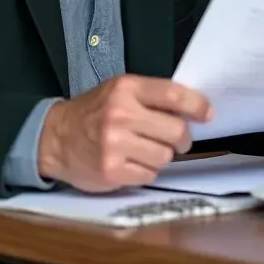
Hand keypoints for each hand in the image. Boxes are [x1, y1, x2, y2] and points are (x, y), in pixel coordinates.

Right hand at [37, 75, 212, 191]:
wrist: (56, 138)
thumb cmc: (94, 112)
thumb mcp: (120, 91)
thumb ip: (152, 96)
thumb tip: (194, 109)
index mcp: (126, 89)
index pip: (173, 94)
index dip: (197, 105)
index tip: (207, 114)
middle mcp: (121, 115)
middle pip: (176, 130)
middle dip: (183, 138)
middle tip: (178, 139)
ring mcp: (115, 145)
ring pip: (165, 156)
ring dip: (162, 155)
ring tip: (146, 149)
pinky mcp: (111, 171)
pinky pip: (149, 175)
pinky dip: (146, 170)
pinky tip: (132, 162)